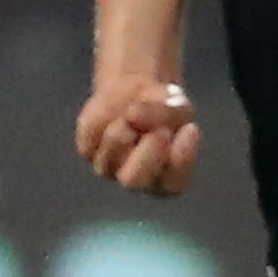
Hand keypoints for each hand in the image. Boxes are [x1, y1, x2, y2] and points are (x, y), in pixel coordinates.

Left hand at [75, 77, 201, 196]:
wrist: (134, 92)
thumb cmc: (164, 108)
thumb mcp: (178, 106)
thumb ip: (166, 113)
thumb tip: (132, 116)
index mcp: (166, 179)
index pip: (173, 184)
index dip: (181, 159)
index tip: (190, 128)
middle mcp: (137, 180)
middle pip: (133, 181)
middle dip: (147, 151)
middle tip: (159, 128)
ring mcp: (108, 168)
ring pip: (115, 144)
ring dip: (129, 121)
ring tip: (136, 113)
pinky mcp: (87, 150)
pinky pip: (94, 130)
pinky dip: (107, 114)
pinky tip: (115, 115)